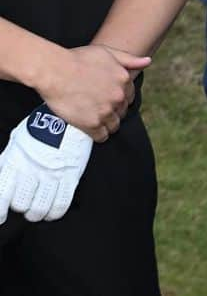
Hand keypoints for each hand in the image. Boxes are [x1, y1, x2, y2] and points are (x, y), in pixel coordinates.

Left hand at [0, 107, 92, 222]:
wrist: (68, 116)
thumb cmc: (40, 129)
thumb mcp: (17, 142)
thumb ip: (5, 163)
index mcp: (16, 161)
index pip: (3, 195)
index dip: (0, 211)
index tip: (1, 217)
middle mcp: (32, 170)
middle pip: (21, 204)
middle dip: (22, 207)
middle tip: (26, 202)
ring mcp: (52, 173)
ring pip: (40, 209)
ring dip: (37, 213)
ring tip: (37, 208)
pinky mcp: (71, 175)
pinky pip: (61, 204)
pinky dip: (54, 212)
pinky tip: (51, 209)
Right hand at [36, 45, 148, 142]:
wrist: (56, 71)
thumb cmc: (79, 59)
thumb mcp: (107, 52)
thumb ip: (129, 59)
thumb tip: (148, 62)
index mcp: (124, 79)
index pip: (130, 96)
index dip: (120, 98)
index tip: (109, 98)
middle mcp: (118, 97)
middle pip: (122, 111)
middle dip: (114, 110)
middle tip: (100, 108)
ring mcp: (106, 111)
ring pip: (114, 125)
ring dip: (107, 124)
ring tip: (96, 119)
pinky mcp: (91, 124)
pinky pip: (102, 137)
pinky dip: (99, 135)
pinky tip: (92, 129)